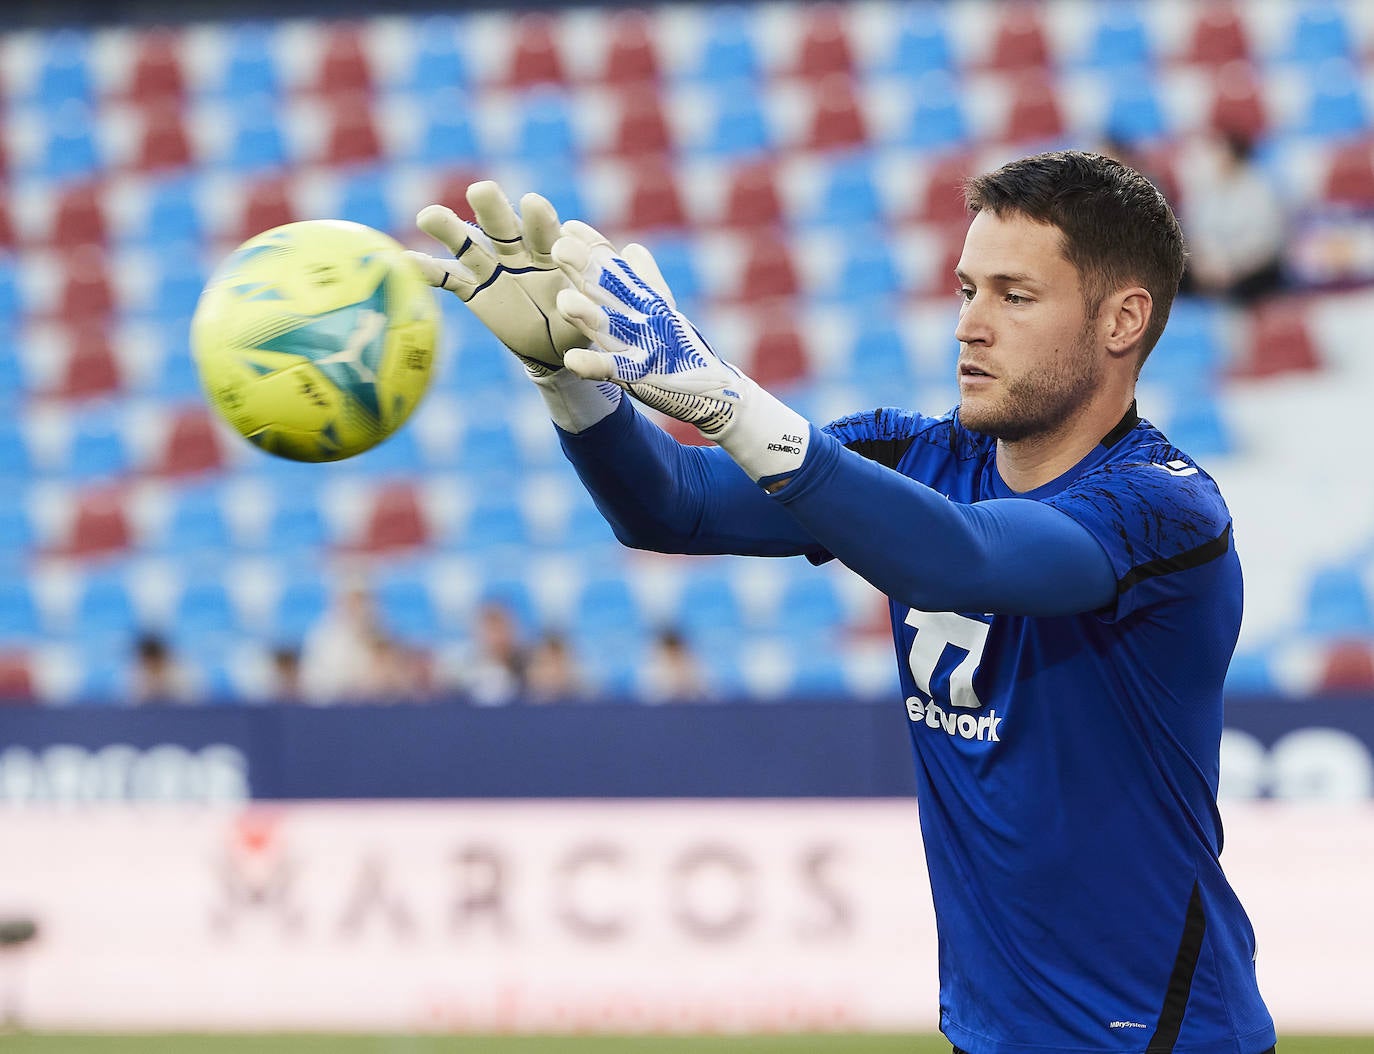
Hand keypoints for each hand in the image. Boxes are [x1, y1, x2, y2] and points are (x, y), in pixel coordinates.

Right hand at [407, 181, 585, 374]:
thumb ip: (581, 304)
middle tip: (481, 190)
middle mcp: (519, 251)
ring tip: (428, 216)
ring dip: (449, 230)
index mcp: (553, 251)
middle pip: (503, 226)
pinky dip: (429, 271)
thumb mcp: (589, 316)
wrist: (555, 347)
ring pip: (469, 245)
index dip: (540, 219)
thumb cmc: (578, 324)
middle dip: (493, 208)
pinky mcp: (474, 291)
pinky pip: (449, 279)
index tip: (533, 202)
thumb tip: (570, 301)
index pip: (546, 231)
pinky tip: (406, 260)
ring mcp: (494, 269)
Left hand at [550, 221, 745, 435]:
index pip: (615, 268)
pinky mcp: (642, 376)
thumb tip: (630, 248)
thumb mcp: (663, 310)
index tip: (569, 227)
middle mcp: (641, 317)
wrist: (715, 389)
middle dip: (585, 270)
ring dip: (587, 314)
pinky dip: (594, 365)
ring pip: (608, 327)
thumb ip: (645, 279)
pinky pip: (614, 369)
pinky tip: (572, 359)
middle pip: (609, 291)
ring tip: (563, 300)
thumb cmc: (683, 348)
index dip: (594, 247)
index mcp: (642, 300)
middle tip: (560, 248)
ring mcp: (642, 345)